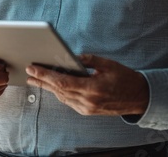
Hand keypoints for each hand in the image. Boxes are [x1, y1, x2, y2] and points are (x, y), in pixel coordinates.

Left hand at [26, 54, 148, 115]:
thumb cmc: (125, 78)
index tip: (33, 69)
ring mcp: (87, 109)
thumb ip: (89, 60)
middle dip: (42, 81)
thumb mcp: (108, 64)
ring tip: (36, 79)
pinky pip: (69, 101)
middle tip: (29, 73)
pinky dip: (60, 93)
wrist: (138, 97)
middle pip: (59, 91)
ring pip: (62, 97)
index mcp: (92, 89)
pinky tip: (54, 86)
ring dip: (49, 88)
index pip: (62, 82)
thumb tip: (72, 57)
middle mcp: (87, 102)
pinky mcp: (88, 111)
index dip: (45, 75)